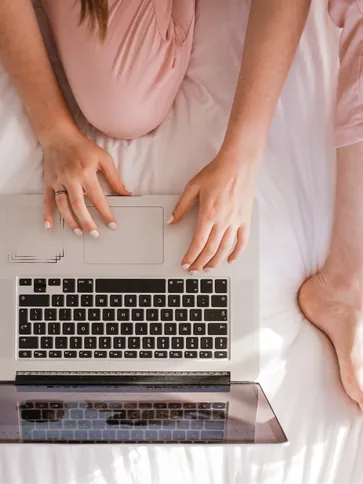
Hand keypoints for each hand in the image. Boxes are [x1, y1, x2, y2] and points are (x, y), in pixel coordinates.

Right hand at [42, 127, 129, 236]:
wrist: (59, 135)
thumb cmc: (83, 147)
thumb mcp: (104, 158)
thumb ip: (114, 178)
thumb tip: (125, 193)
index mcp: (86, 173)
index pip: (98, 198)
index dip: (105, 213)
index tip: (112, 224)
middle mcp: (71, 178)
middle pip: (78, 205)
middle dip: (87, 221)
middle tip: (95, 234)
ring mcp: (58, 181)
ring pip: (63, 205)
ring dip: (70, 220)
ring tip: (78, 232)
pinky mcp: (48, 182)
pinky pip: (47, 200)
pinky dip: (47, 213)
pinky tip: (49, 225)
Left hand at [169, 151, 256, 271]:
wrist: (239, 164)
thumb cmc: (217, 172)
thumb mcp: (193, 186)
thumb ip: (182, 206)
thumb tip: (172, 221)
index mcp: (208, 214)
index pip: (198, 243)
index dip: (191, 256)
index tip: (185, 264)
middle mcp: (223, 221)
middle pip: (210, 249)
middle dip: (201, 262)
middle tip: (194, 270)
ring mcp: (236, 221)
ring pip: (225, 248)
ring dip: (216, 261)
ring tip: (208, 268)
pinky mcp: (245, 219)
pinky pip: (242, 240)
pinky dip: (237, 252)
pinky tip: (230, 259)